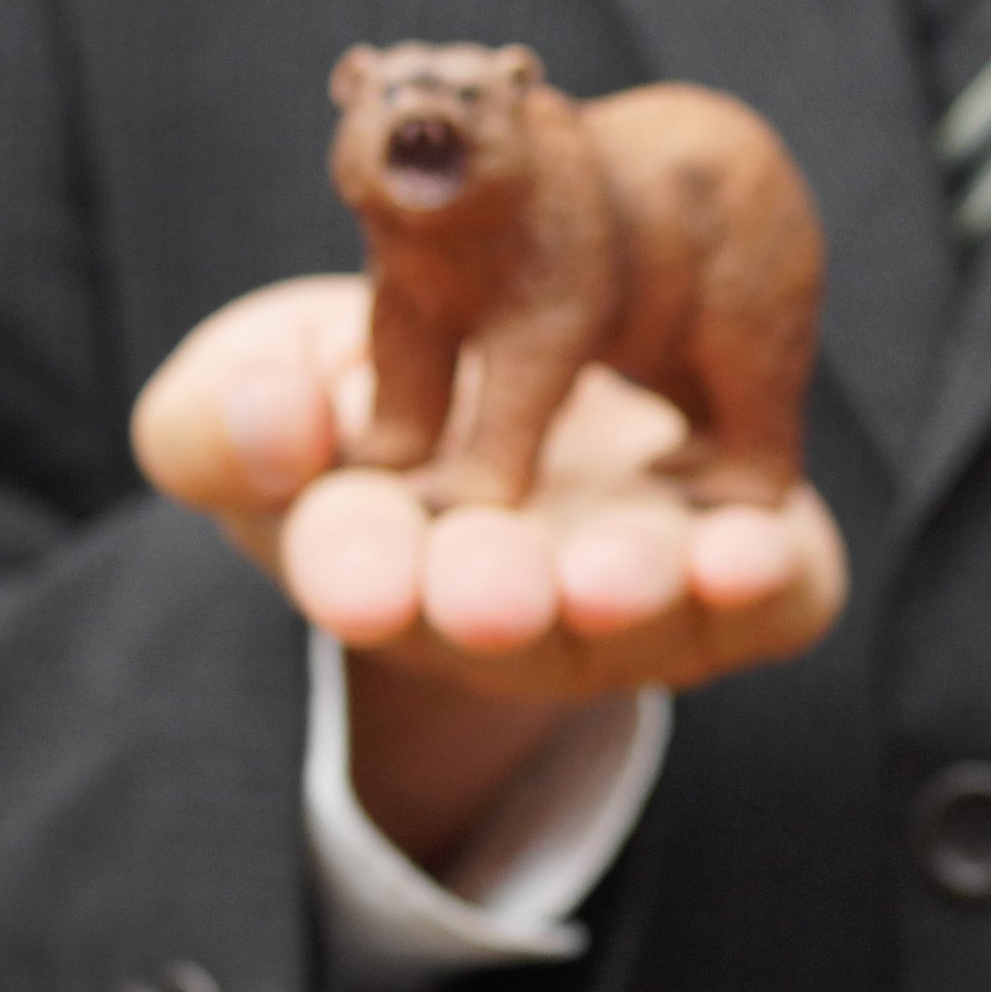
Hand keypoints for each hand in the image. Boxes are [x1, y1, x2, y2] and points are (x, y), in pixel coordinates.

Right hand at [134, 275, 846, 860]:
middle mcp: (503, 597)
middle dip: (501, 601)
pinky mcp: (735, 577)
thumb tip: (274, 425)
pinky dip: (761, 582)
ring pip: (640, 616)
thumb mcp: (269, 376)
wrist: (538, 378)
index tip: (363, 579)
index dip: (361, 572)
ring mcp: (622, 596)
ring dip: (635, 592)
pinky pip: (763, 602)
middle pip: (502, 613)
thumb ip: (227, 416)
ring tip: (631, 569)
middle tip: (499, 593)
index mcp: (372, 550)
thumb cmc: (374, 393)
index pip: (357, 566)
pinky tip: (756, 547)